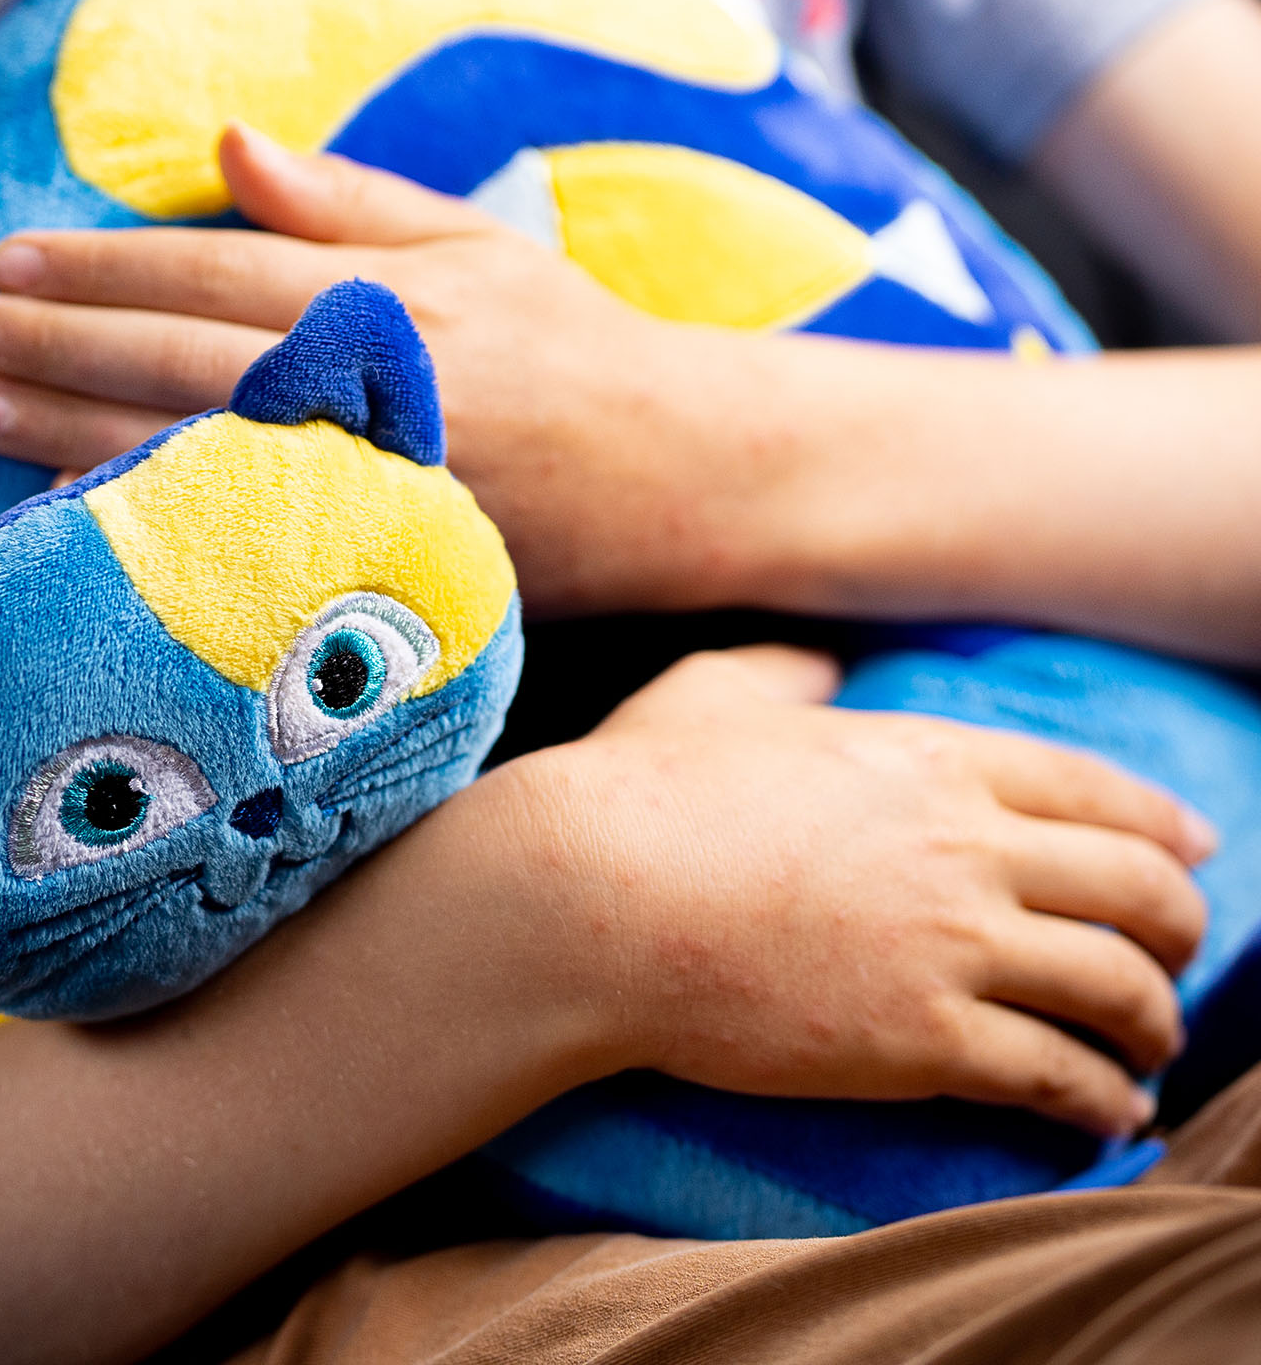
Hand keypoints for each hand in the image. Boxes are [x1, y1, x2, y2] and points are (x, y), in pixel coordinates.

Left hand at [0, 124, 781, 615]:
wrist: (678, 473)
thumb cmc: (580, 346)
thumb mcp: (477, 243)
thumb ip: (349, 198)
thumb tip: (231, 144)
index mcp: (386, 296)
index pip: (209, 269)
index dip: (98, 262)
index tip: (9, 257)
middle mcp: (367, 386)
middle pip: (174, 355)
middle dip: (51, 339)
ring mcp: (367, 481)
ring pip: (187, 447)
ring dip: (63, 424)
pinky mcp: (377, 556)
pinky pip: (238, 538)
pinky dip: (149, 520)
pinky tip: (66, 511)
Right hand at [511, 645, 1212, 1135]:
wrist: (585, 895)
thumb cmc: (636, 789)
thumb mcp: (712, 693)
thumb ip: (785, 669)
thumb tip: (822, 670)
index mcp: (927, 758)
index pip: (1095, 790)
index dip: (1164, 825)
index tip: (1196, 851)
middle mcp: (964, 845)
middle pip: (1136, 887)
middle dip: (1181, 926)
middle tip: (1179, 954)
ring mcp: (949, 944)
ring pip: (1117, 986)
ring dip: (1154, 1020)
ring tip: (1148, 1045)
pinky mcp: (919, 1039)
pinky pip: (1058, 1076)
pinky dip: (1104, 1100)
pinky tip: (1108, 1113)